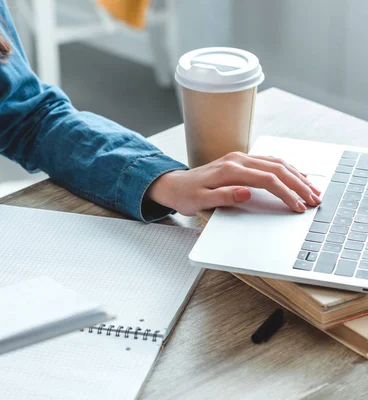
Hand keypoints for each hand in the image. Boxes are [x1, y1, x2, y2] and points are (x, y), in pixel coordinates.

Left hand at [147, 152, 321, 215]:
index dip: (286, 193)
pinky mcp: (240, 160)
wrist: (173, 184)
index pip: (266, 179)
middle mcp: (237, 160)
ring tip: (312, 189)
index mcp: (229, 170)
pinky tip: (296, 176)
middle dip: (298, 184)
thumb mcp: (200, 201)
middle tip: (315, 199)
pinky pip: (269, 161)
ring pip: (276, 162)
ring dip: (296, 175)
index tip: (298, 206)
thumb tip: (246, 193)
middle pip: (276, 169)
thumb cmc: (185, 195)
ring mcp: (239, 158)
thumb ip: (224, 196)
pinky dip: (286, 168)